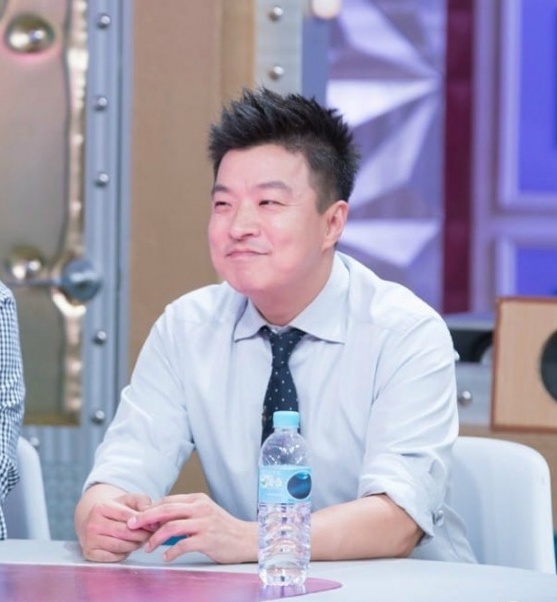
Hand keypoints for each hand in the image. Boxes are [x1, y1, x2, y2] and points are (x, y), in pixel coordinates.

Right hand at [78, 491, 154, 562]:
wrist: (96, 521)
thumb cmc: (117, 510)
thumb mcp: (130, 500)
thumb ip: (143, 504)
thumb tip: (152, 520)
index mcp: (101, 506)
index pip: (126, 515)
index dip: (142, 521)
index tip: (153, 524)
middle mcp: (92, 523)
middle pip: (123, 532)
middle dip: (140, 535)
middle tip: (151, 535)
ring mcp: (89, 539)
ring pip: (119, 546)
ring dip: (134, 545)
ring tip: (142, 540)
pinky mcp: (89, 553)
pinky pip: (113, 557)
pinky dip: (125, 553)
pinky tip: (129, 547)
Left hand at [127, 493, 256, 563]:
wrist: (246, 539)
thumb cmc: (223, 528)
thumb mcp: (204, 514)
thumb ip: (185, 514)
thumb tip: (160, 521)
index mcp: (197, 499)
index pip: (168, 501)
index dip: (150, 509)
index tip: (138, 518)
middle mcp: (200, 508)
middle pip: (166, 510)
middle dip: (145, 518)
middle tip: (131, 526)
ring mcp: (204, 523)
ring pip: (172, 526)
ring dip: (155, 538)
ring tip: (148, 547)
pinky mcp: (208, 539)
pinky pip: (183, 545)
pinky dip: (171, 552)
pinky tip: (166, 558)